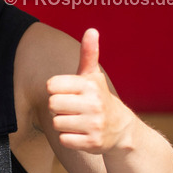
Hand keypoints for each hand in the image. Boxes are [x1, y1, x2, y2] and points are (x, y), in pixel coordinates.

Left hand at [46, 28, 133, 153]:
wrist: (121, 129)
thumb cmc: (98, 98)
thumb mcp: (93, 76)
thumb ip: (88, 54)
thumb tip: (91, 30)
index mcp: (90, 85)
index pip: (51, 85)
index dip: (56, 90)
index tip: (69, 93)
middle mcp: (94, 103)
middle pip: (52, 104)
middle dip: (58, 108)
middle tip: (72, 108)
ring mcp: (94, 124)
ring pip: (56, 123)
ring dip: (63, 123)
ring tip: (78, 121)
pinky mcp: (92, 143)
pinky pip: (63, 139)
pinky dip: (69, 138)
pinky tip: (81, 133)